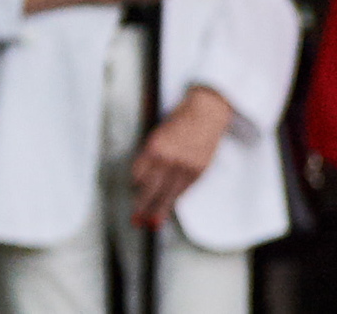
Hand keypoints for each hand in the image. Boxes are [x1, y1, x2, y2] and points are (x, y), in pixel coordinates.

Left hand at [132, 86, 233, 229]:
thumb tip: (141, 174)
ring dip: (159, 210)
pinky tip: (169, 207)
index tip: (130, 193)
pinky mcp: (198, 171)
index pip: (139, 173)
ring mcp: (185, 166)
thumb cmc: (179, 119)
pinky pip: (183, 189)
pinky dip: (174, 199)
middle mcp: (169, 158)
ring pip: (169, 194)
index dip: (134, 185)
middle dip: (143, 205)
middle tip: (135, 220)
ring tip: (151, 223)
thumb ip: (151, 153)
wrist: (206, 113)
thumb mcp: (157, 132)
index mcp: (154, 146)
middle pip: (152, 188)